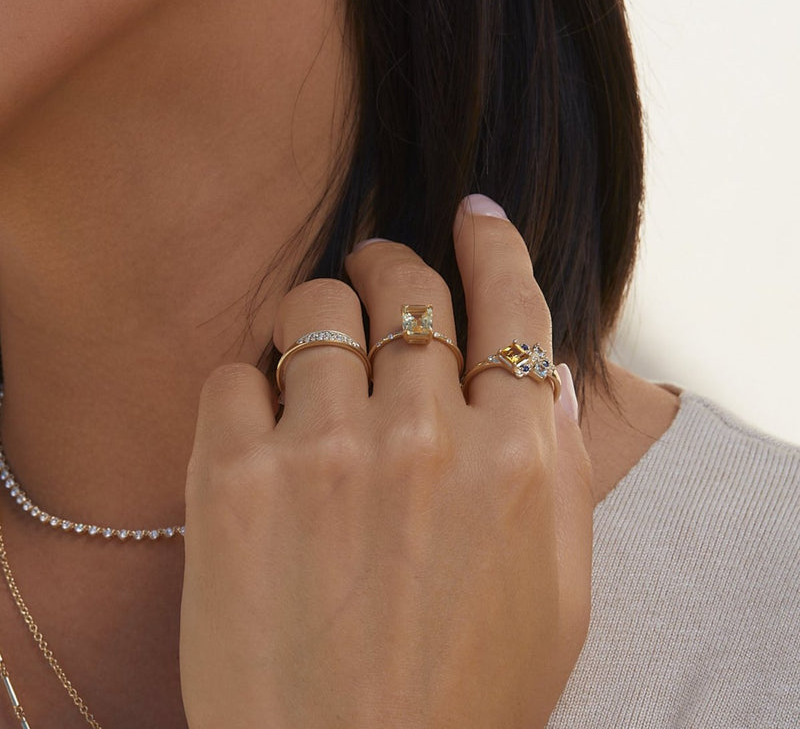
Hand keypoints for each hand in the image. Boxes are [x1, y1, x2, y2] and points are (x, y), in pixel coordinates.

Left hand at [179, 194, 593, 727]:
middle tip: (377, 271)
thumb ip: (561, 470)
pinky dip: (247, 379)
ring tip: (310, 340)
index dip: (494, 247)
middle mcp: (425, 438)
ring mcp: (327, 453)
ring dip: (317, 311)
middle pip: (408, 289)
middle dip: (393, 266)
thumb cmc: (465, 693)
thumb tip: (548, 377)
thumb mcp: (558, 588)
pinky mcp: (238, 480)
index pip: (511, 308)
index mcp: (515, 460)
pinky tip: (260, 418)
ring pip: (316, 309)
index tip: (474, 215)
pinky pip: (235, 371)